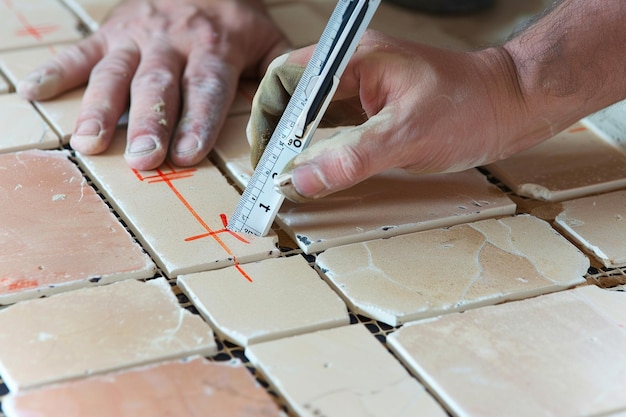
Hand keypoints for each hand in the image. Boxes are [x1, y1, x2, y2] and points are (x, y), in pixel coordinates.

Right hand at [18, 0, 288, 169]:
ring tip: (88, 142)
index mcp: (214, 47)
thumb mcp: (267, 39)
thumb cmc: (234, 16)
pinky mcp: (110, 31)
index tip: (188, 154)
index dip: (197, 121)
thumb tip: (292, 117)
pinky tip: (33, 92)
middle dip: (149, 123)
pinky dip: (57, 71)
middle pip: (158, 85)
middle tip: (142, 160)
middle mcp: (172, 42)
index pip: (206, 88)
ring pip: (116, 72)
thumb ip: (279, 76)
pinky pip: (80, 51)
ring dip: (100, 108)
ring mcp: (136, 36)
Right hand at [248, 30, 535, 201]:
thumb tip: (301, 180)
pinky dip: (320, 148)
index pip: (287, 79)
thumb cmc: (469, 108)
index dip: (268, 117)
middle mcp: (353, 69)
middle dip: (276, 134)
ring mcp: (364, 88)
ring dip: (295, 144)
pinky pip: (334, 125)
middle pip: (293, 96)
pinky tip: (317, 170)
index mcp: (354, 59)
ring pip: (311, 113)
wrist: (511, 105)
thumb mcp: (408, 136)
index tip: (265, 156)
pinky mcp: (375, 108)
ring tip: (286, 176)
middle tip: (271, 173)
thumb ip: (352, 158)